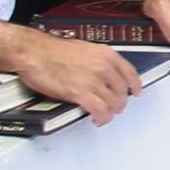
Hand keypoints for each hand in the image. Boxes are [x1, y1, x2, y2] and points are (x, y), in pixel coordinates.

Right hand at [9, 32, 136, 123]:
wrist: (33, 52)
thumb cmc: (51, 50)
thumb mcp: (83, 49)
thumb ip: (97, 61)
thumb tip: (103, 72)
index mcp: (105, 54)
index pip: (130, 72)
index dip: (135, 85)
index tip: (136, 91)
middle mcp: (102, 66)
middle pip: (122, 90)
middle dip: (120, 102)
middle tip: (116, 107)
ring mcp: (92, 80)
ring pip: (113, 103)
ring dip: (111, 113)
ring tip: (105, 116)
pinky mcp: (80, 93)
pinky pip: (100, 111)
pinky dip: (101, 118)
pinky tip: (98, 119)